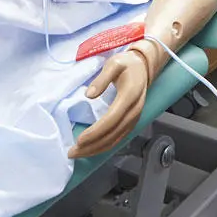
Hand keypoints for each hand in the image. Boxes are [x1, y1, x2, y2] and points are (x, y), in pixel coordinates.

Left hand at [69, 43, 157, 158]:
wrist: (144, 67)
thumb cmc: (127, 63)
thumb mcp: (114, 63)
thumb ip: (102, 78)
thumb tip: (89, 95)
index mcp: (129, 97)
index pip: (111, 120)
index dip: (95, 132)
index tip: (79, 140)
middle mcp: (134, 111)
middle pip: (112, 135)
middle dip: (92, 146)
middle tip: (72, 152)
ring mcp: (134, 118)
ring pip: (115, 140)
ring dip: (96, 149)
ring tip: (78, 153)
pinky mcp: (131, 122)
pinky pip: (118, 138)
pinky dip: (104, 146)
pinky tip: (92, 149)